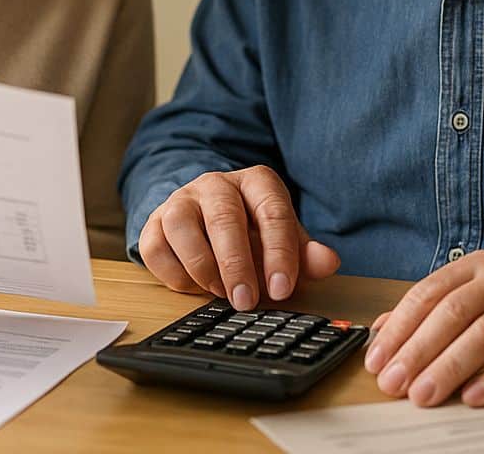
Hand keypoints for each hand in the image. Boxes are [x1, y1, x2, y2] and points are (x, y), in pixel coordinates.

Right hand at [138, 165, 339, 309]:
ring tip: (219, 293)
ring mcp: (181, 200)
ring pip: (182, 224)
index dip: (279, 253)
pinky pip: (155, 245)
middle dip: (236, 264)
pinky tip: (193, 286)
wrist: (207, 217)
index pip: (272, 211)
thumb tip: (328, 262)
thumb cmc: (252, 232)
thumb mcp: (283, 240)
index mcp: (256, 182)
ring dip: (202, 265)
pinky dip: (174, 272)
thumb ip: (305, 253)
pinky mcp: (154, 221)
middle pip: (224, 217)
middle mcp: (216, 184)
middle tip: (246, 301)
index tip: (281, 289)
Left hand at [364, 249, 483, 407]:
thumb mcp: (483, 288)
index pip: (427, 294)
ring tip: (425, 394)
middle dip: (417, 350)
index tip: (377, 360)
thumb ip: (435, 306)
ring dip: (451, 365)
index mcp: (478, 266)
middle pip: (452, 313)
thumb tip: (382, 328)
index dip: (398, 328)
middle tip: (394, 384)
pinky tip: (477, 396)